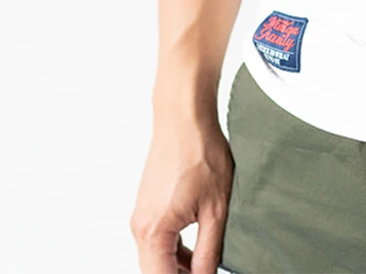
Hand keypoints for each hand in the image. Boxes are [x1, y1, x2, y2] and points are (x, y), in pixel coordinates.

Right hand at [131, 114, 233, 272]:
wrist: (184, 117)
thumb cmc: (201, 153)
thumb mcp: (216, 208)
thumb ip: (209, 251)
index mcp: (153, 232)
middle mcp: (139, 227)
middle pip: (156, 271)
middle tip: (207, 272)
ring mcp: (141, 215)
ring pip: (157, 256)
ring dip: (179, 266)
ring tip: (207, 263)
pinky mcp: (148, 205)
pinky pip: (158, 238)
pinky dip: (175, 249)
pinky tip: (199, 246)